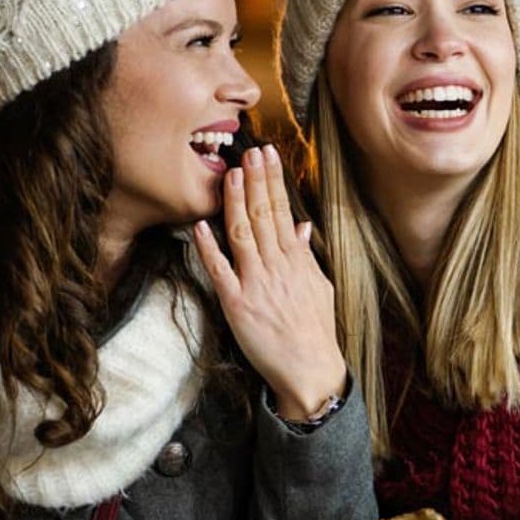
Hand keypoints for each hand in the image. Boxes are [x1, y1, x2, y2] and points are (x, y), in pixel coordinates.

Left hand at [192, 144, 346, 419]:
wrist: (311, 370)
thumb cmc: (315, 331)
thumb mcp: (319, 288)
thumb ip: (306, 256)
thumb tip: (302, 226)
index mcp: (296, 261)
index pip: (282, 211)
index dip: (273, 181)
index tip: (268, 155)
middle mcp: (277, 267)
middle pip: (264, 215)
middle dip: (256, 180)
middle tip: (249, 149)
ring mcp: (256, 284)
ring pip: (243, 234)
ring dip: (235, 202)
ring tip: (230, 173)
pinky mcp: (238, 305)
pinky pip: (221, 271)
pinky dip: (209, 248)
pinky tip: (200, 226)